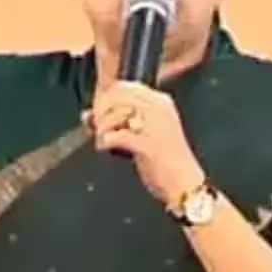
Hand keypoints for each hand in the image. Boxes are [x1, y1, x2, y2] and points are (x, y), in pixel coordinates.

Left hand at [84, 81, 205, 209]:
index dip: (105, 98)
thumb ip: (119, 120)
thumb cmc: (164, 161)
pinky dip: (104, 142)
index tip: (99, 113)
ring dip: (101, 128)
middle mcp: (159, 109)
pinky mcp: (147, 145)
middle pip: (115, 98)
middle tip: (98, 128)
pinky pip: (114, 136)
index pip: (123, 86)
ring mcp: (154, 126)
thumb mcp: (145, 132)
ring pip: (113, 115)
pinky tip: (105, 148)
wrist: (185, 185)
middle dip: (100, 112)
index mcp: (161, 102)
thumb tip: (85, 114)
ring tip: (102, 140)